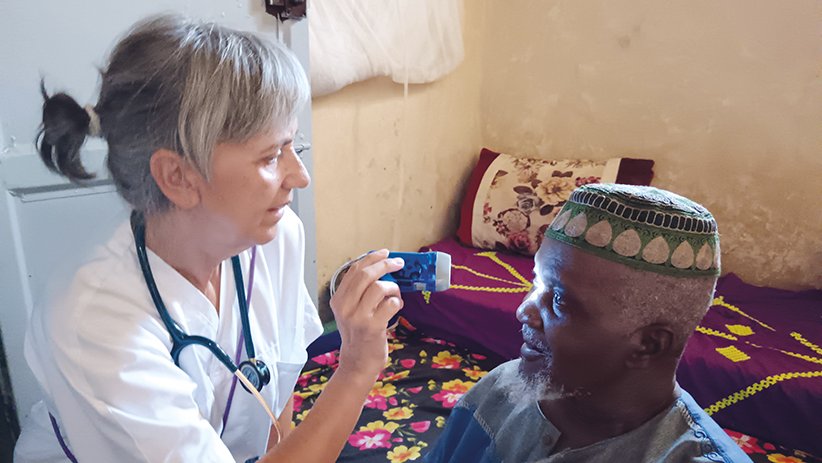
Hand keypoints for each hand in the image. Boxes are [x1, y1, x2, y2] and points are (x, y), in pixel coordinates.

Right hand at [330, 249, 403, 379]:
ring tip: (395, 295)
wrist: (358, 362)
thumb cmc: (358, 334)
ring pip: (379, 287)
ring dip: (393, 288)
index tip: (385, 253)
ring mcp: (358, 317)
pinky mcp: (373, 327)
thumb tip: (381, 267)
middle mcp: (345, 307)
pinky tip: (396, 308)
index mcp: (338, 299)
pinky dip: (398, 302)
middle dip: (385, 264)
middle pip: (366, 274)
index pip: (354, 270)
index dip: (371, 258)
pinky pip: (391, 304)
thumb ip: (359, 291)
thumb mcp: (350, 311)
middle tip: (399, 264)